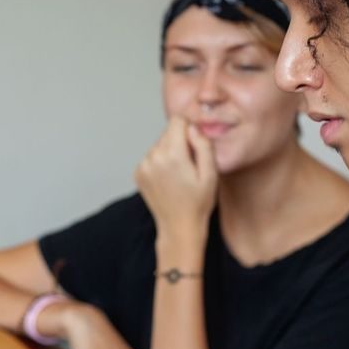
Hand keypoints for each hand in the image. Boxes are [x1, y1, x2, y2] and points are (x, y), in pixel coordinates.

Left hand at [134, 116, 218, 242]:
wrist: (178, 227)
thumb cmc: (198, 203)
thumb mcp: (211, 174)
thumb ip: (203, 145)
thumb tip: (192, 128)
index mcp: (172, 154)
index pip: (177, 121)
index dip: (189, 129)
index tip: (195, 144)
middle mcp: (153, 157)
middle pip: (168, 132)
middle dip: (180, 142)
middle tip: (189, 166)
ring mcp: (143, 165)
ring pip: (159, 144)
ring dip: (170, 153)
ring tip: (179, 175)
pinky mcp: (138, 173)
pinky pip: (151, 157)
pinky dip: (160, 163)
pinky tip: (168, 180)